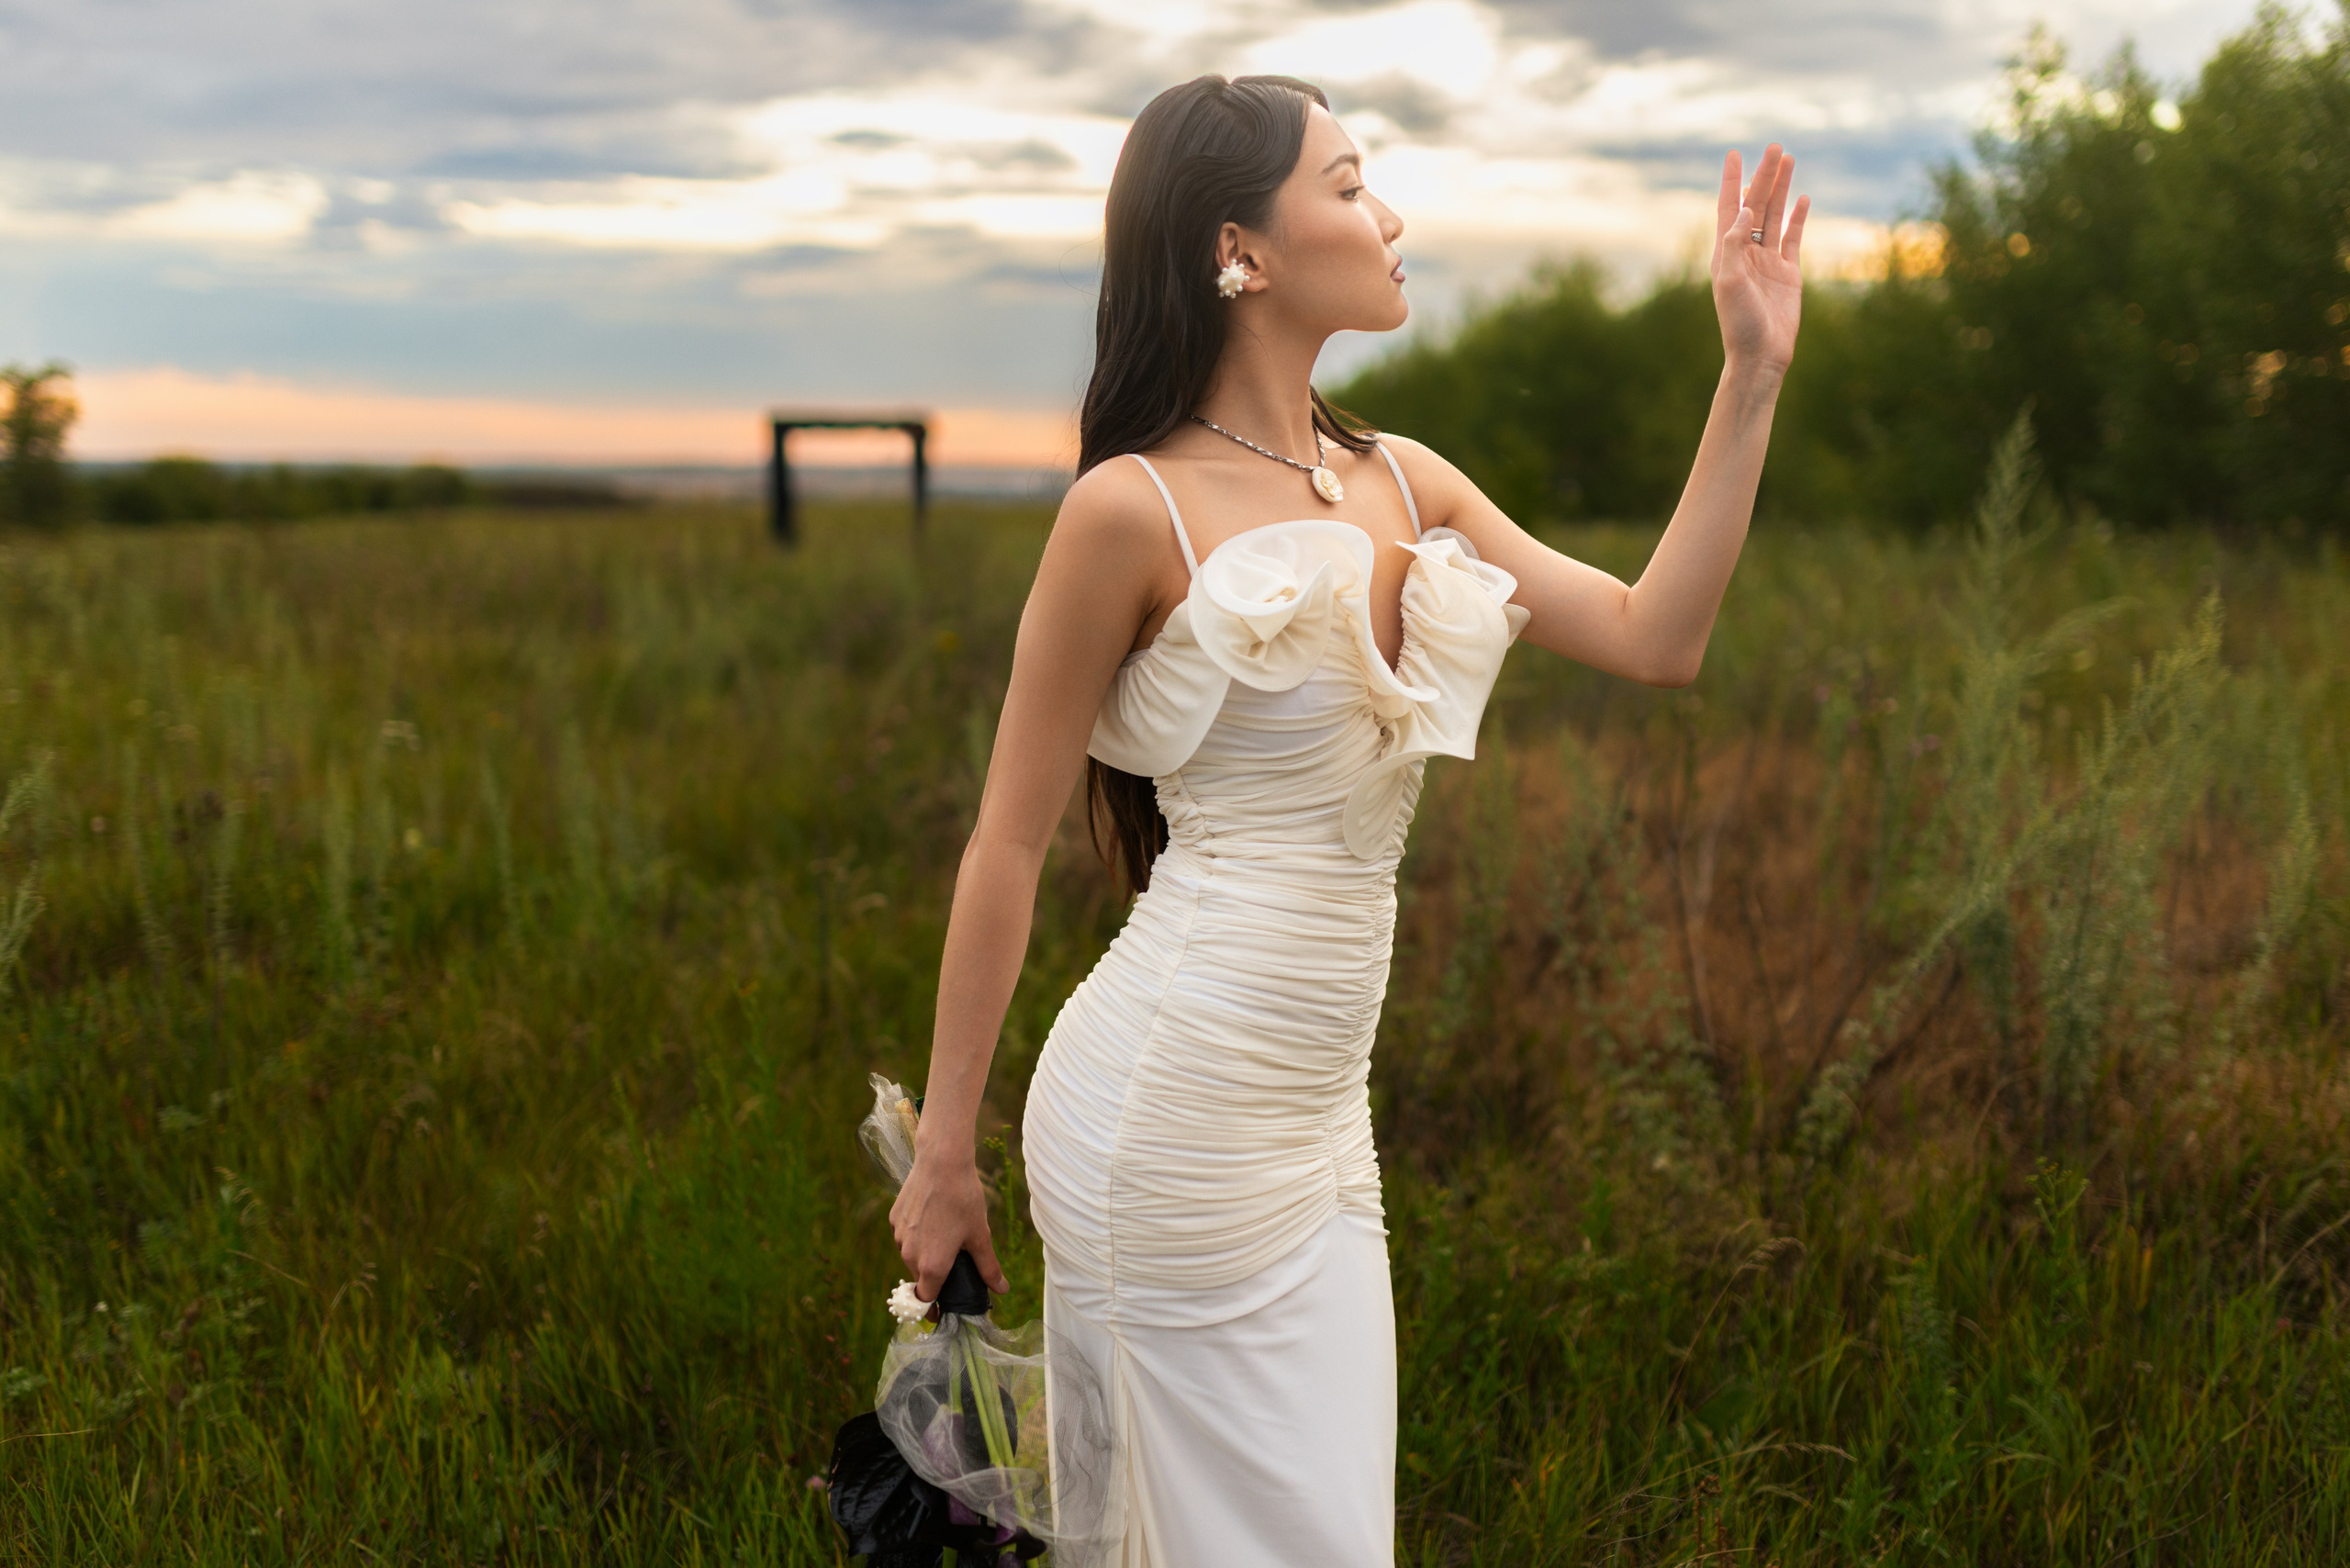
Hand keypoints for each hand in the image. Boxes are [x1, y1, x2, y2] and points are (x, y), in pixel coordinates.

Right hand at [888, 1147, 1011, 1302]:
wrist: (941, 1163)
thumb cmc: (963, 1200)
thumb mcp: (980, 1236)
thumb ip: (988, 1267)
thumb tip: (1002, 1289)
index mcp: (931, 1266)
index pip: (925, 1300)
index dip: (933, 1308)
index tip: (940, 1310)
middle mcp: (910, 1255)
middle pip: (920, 1278)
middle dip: (934, 1276)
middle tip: (953, 1263)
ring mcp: (899, 1237)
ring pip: (911, 1256)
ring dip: (924, 1254)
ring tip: (945, 1235)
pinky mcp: (894, 1219)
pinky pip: (905, 1237)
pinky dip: (917, 1235)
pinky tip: (933, 1218)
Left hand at [1711, 143, 1808, 375]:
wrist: (1761, 356)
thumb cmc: (1740, 324)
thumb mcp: (1730, 283)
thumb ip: (1733, 246)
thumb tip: (1743, 211)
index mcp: (1726, 254)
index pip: (1729, 209)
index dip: (1733, 181)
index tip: (1735, 154)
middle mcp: (1745, 254)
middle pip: (1756, 206)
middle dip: (1764, 176)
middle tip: (1774, 147)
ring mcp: (1768, 262)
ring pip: (1775, 216)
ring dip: (1780, 189)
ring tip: (1788, 160)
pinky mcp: (1788, 273)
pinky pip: (1793, 238)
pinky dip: (1797, 217)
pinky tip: (1802, 198)